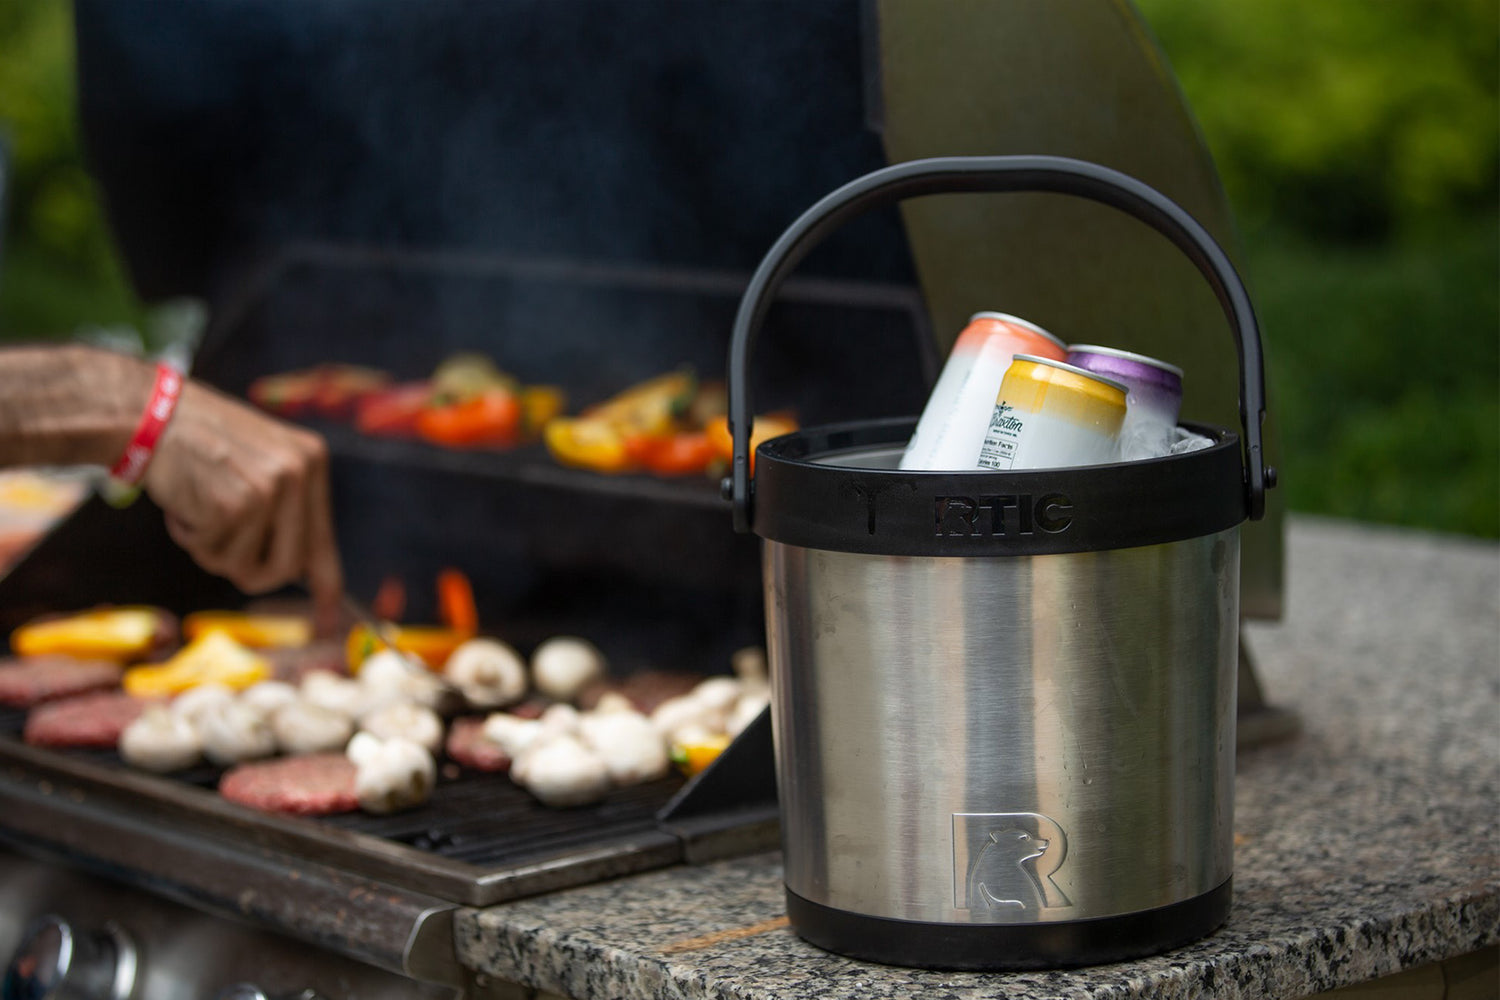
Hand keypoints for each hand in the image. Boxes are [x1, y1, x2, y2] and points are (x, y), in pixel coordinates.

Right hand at [143, 379, 344, 630]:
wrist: (148, 412)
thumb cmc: (199, 441)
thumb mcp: (260, 458)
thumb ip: (284, 505)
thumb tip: (299, 571)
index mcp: (311, 461)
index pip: (323, 539)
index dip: (326, 587)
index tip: (328, 625)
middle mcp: (298, 474)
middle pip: (288, 566)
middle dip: (252, 573)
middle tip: (220, 552)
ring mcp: (268, 490)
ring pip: (243, 565)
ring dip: (211, 550)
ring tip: (197, 509)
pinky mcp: (232, 506)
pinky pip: (211, 552)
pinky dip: (189, 537)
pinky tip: (182, 504)